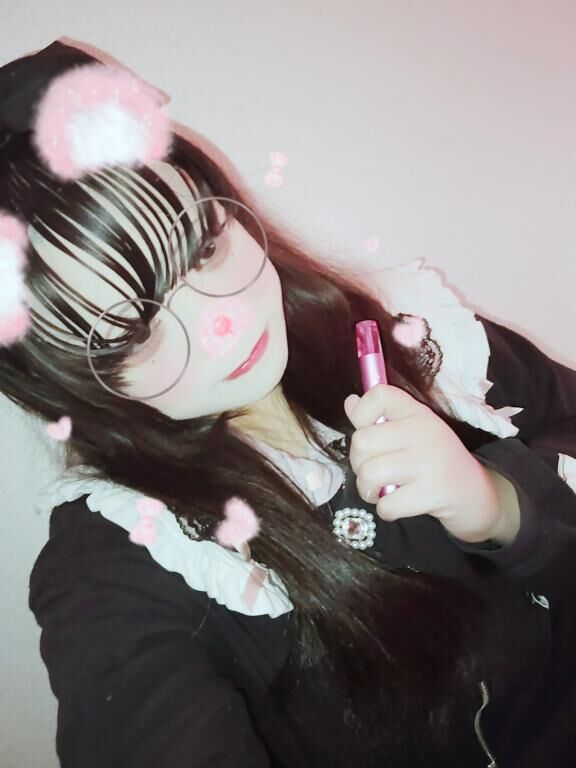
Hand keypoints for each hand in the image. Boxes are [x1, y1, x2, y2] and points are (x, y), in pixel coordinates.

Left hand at [343, 384, 507, 542]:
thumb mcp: (411, 433)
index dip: (361, 414)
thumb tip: (351, 403)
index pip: (380, 395)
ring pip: (369, 473)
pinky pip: (387, 504)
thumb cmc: (436, 462)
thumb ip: (379, 418)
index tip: (368, 432)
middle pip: (362, 441)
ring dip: (367, 489)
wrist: (478, 495)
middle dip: (358, 463)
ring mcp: (430, 462)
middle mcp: (425, 431)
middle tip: (373, 473)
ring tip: (381, 490)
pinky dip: (385, 510)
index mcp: (417, 413)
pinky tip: (398, 505)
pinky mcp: (434, 493)